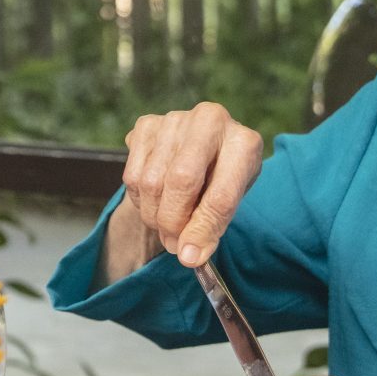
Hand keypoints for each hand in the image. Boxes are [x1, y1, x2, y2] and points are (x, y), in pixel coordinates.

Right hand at [118, 102, 263, 266]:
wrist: (204, 147)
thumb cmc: (222, 177)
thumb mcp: (229, 201)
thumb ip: (212, 227)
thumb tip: (189, 256)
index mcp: (244, 142)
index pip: (220, 195)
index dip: (202, 230)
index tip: (189, 255)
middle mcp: (210, 120)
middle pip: (180, 182)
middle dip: (172, 222)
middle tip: (173, 243)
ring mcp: (176, 119)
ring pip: (151, 182)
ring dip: (154, 215)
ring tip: (167, 222)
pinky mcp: (147, 124)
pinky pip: (132, 175)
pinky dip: (139, 199)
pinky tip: (155, 199)